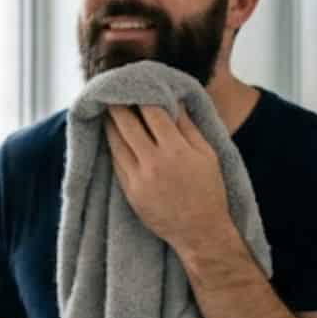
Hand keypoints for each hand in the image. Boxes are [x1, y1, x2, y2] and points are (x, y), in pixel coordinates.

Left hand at [103, 105, 232, 258]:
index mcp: (175, 150)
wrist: (200, 232)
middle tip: (111, 91)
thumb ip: (189, 127)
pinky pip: (116, 162)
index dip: (142, 95)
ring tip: (107, 109)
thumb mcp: (207, 155)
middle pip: (127, 124)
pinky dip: (112, 146)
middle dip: (118, 105)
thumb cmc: (209, 192)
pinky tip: (111, 136)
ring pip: (116, 143)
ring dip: (110, 124)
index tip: (135, 85)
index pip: (152, 112)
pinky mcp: (129, 192)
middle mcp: (153, 162)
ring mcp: (137, 178)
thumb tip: (175, 102)